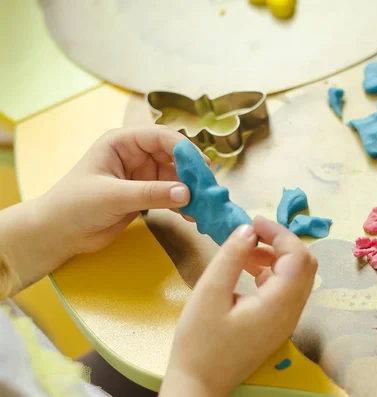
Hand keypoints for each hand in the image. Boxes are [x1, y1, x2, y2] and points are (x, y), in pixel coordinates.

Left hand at [44, 125, 208, 254]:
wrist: (58, 234)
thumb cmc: (75, 205)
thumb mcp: (113, 196)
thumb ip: (151, 193)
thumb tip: (187, 193)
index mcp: (123, 142)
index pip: (161, 137)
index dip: (185, 149)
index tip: (203, 167)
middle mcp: (136, 155)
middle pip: (174, 157)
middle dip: (192, 172)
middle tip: (210, 189)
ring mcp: (142, 176)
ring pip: (176, 177)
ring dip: (191, 190)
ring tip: (205, 205)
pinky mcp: (146, 195)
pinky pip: (172, 195)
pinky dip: (184, 204)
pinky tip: (194, 215)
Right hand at [160, 217, 317, 396]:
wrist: (199, 384)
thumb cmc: (199, 342)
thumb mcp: (209, 293)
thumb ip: (231, 256)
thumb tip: (248, 229)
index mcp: (280, 304)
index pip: (298, 256)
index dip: (279, 233)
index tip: (252, 221)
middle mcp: (292, 312)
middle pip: (304, 264)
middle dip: (281, 242)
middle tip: (251, 234)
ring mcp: (287, 320)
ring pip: (296, 276)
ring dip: (275, 257)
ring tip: (243, 251)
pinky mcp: (277, 324)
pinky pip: (285, 289)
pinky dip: (271, 273)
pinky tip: (246, 270)